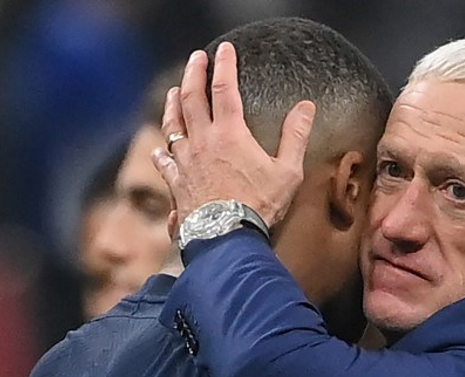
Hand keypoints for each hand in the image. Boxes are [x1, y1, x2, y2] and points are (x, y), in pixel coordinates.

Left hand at [150, 42, 316, 236]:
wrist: (226, 237)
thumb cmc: (259, 206)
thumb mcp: (288, 171)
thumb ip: (295, 137)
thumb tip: (306, 107)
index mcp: (230, 133)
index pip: (225, 88)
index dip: (225, 65)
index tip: (225, 50)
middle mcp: (203, 141)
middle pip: (192, 98)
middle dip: (193, 74)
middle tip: (196, 60)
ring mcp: (186, 162)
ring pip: (173, 125)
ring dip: (172, 105)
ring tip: (173, 92)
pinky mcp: (176, 183)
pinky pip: (165, 163)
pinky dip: (162, 153)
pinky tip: (159, 150)